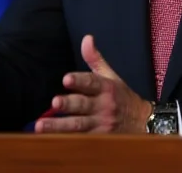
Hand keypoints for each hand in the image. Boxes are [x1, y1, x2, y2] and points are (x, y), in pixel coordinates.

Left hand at [34, 35, 152, 133]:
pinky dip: (65, 142)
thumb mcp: (111, 75)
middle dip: (68, 104)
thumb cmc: (121, 96)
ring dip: (59, 126)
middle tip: (54, 103)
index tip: (66, 79)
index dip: (79, 80)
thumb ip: (95, 59)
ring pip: (78, 126)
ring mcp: (101, 125)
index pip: (91, 82)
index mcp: (106, 87)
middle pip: (83, 105)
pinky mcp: (98, 140)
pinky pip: (80, 142)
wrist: (142, 122)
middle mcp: (103, 106)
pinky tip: (49, 142)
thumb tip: (86, 38)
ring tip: (40, 126)